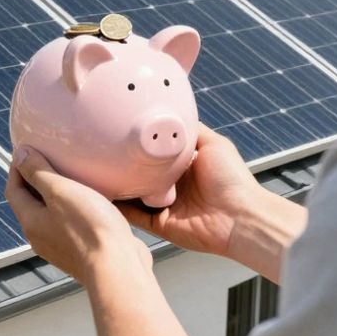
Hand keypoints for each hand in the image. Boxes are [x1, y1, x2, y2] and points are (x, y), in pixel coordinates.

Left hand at [6, 146, 150, 285]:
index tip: (28, 150)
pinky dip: (75, 209)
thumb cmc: (89, 227)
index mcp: (30, 222)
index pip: (13, 190)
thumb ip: (38, 172)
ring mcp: (61, 248)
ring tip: (74, 176)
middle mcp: (41, 237)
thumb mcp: (60, 191)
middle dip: (37, 180)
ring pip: (53, 214)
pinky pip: (72, 225)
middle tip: (51, 158)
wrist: (118, 269)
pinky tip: (93, 200)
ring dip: (58, 195)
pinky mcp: (82, 252)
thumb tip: (20, 155)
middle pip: (31, 203)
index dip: (17, 168)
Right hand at [116, 123, 262, 258]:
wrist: (240, 217)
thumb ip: (190, 130)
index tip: (120, 132)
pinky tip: (104, 194)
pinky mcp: (159, 223)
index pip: (155, 154)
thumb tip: (173, 111)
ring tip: (96, 171)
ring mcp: (164, 205)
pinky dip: (119, 208)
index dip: (140, 145)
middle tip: (102, 151)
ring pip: (132, 194)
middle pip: (141, 173)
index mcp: (184, 166)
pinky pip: (133, 216)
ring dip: (117, 185)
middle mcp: (172, 185)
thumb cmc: (232, 179)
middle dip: (124, 165)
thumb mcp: (212, 142)